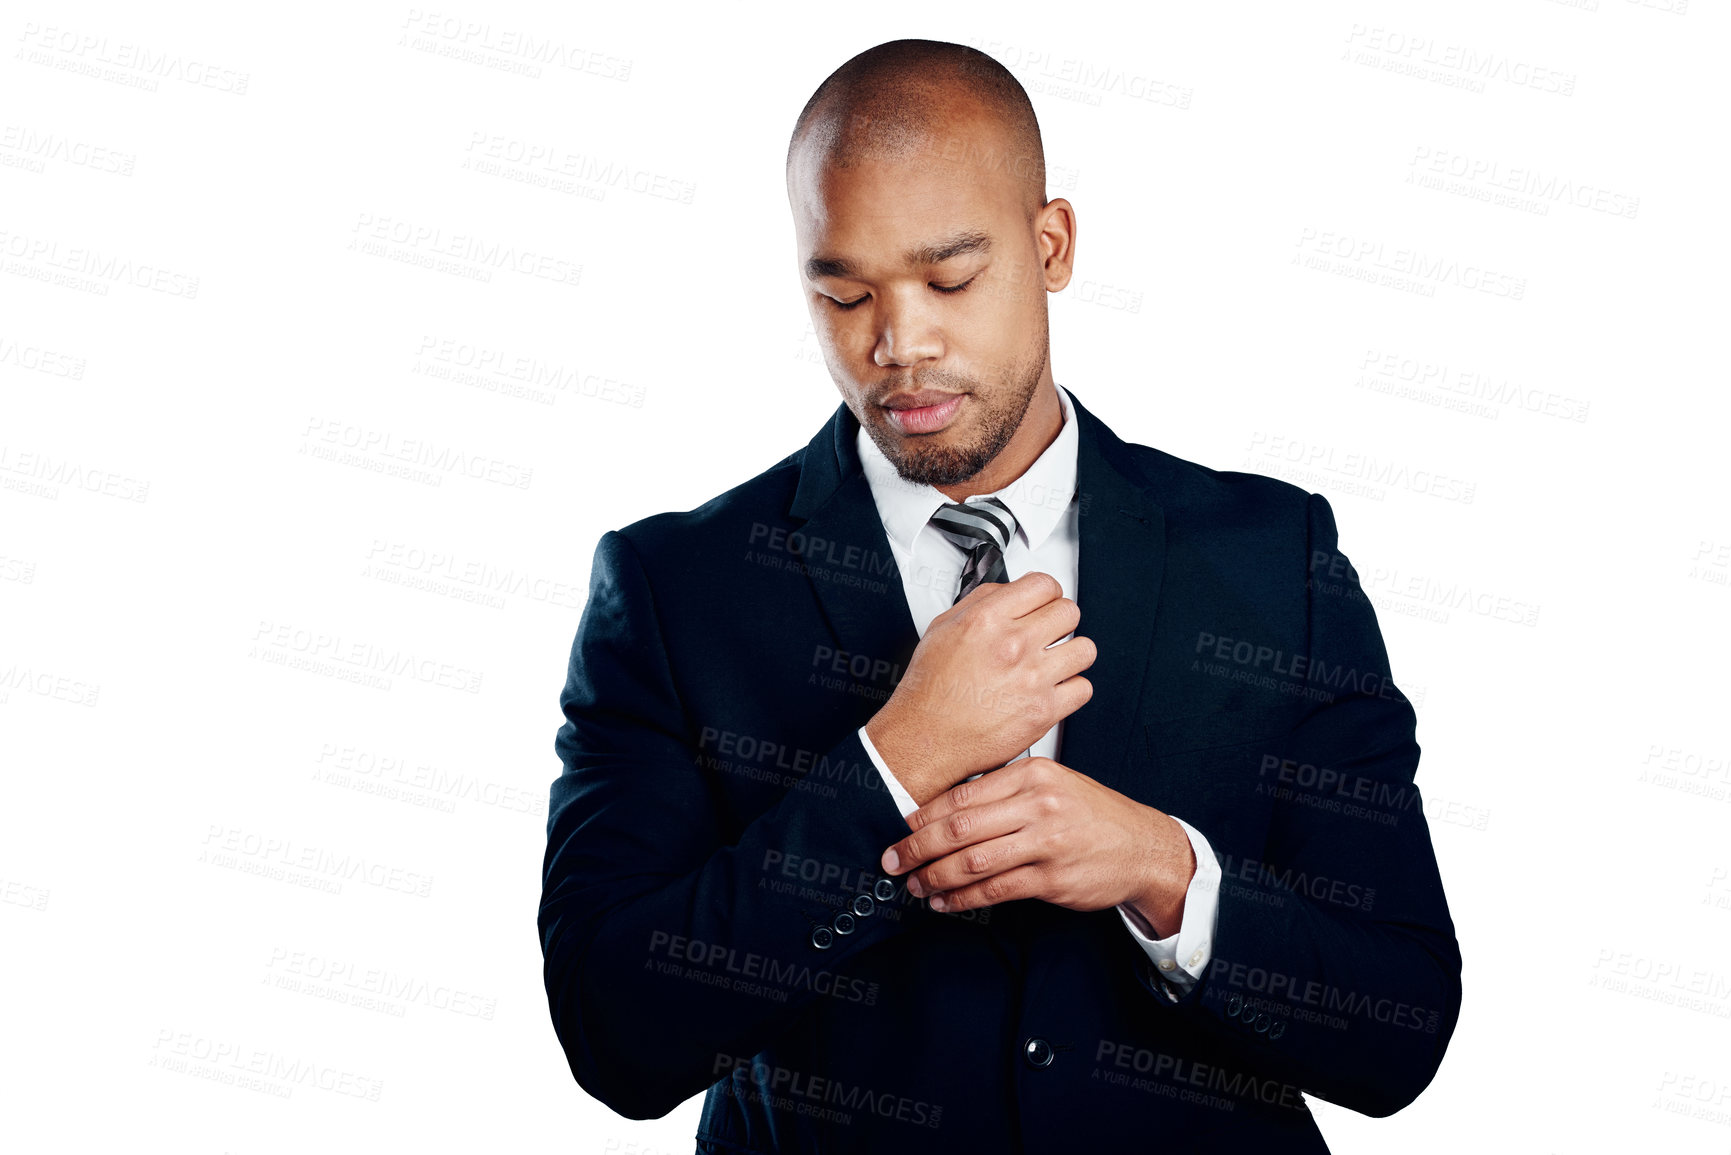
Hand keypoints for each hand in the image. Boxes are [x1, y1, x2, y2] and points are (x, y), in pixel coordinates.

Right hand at [865, 572, 1094, 805]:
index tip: (1045, 603)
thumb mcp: (943, 628)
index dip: (1047, 593)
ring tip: (1055, 662)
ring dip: (1071, 654)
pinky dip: (1071, 689)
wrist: (926, 738)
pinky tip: (1052, 689)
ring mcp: (1032, 678)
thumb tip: (1009, 591)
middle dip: (1060, 621)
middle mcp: (1013, 645)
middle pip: (1069, 612)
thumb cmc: (929, 690)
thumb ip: (980, 602)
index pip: (1044, 585)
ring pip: (1085, 649)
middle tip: (1049, 633)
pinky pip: (1083, 688)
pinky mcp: (1044, 711)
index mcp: (987, 620)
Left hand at [879, 757, 1196, 937]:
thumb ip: (1006, 791)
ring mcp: (1047, 842)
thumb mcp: (1053, 785)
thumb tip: (945, 808)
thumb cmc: (1091, 815)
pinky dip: (963, 898)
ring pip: (973, 861)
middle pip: (960, 827)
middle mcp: (1038, 804)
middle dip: (917, 847)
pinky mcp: (1053, 879)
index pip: (964, 794)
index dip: (924, 815)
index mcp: (1033, 775)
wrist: (1142, 847)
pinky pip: (995, 890)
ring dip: (935, 877)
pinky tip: (945, 902)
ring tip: (914, 885)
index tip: (901, 828)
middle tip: (892, 860)